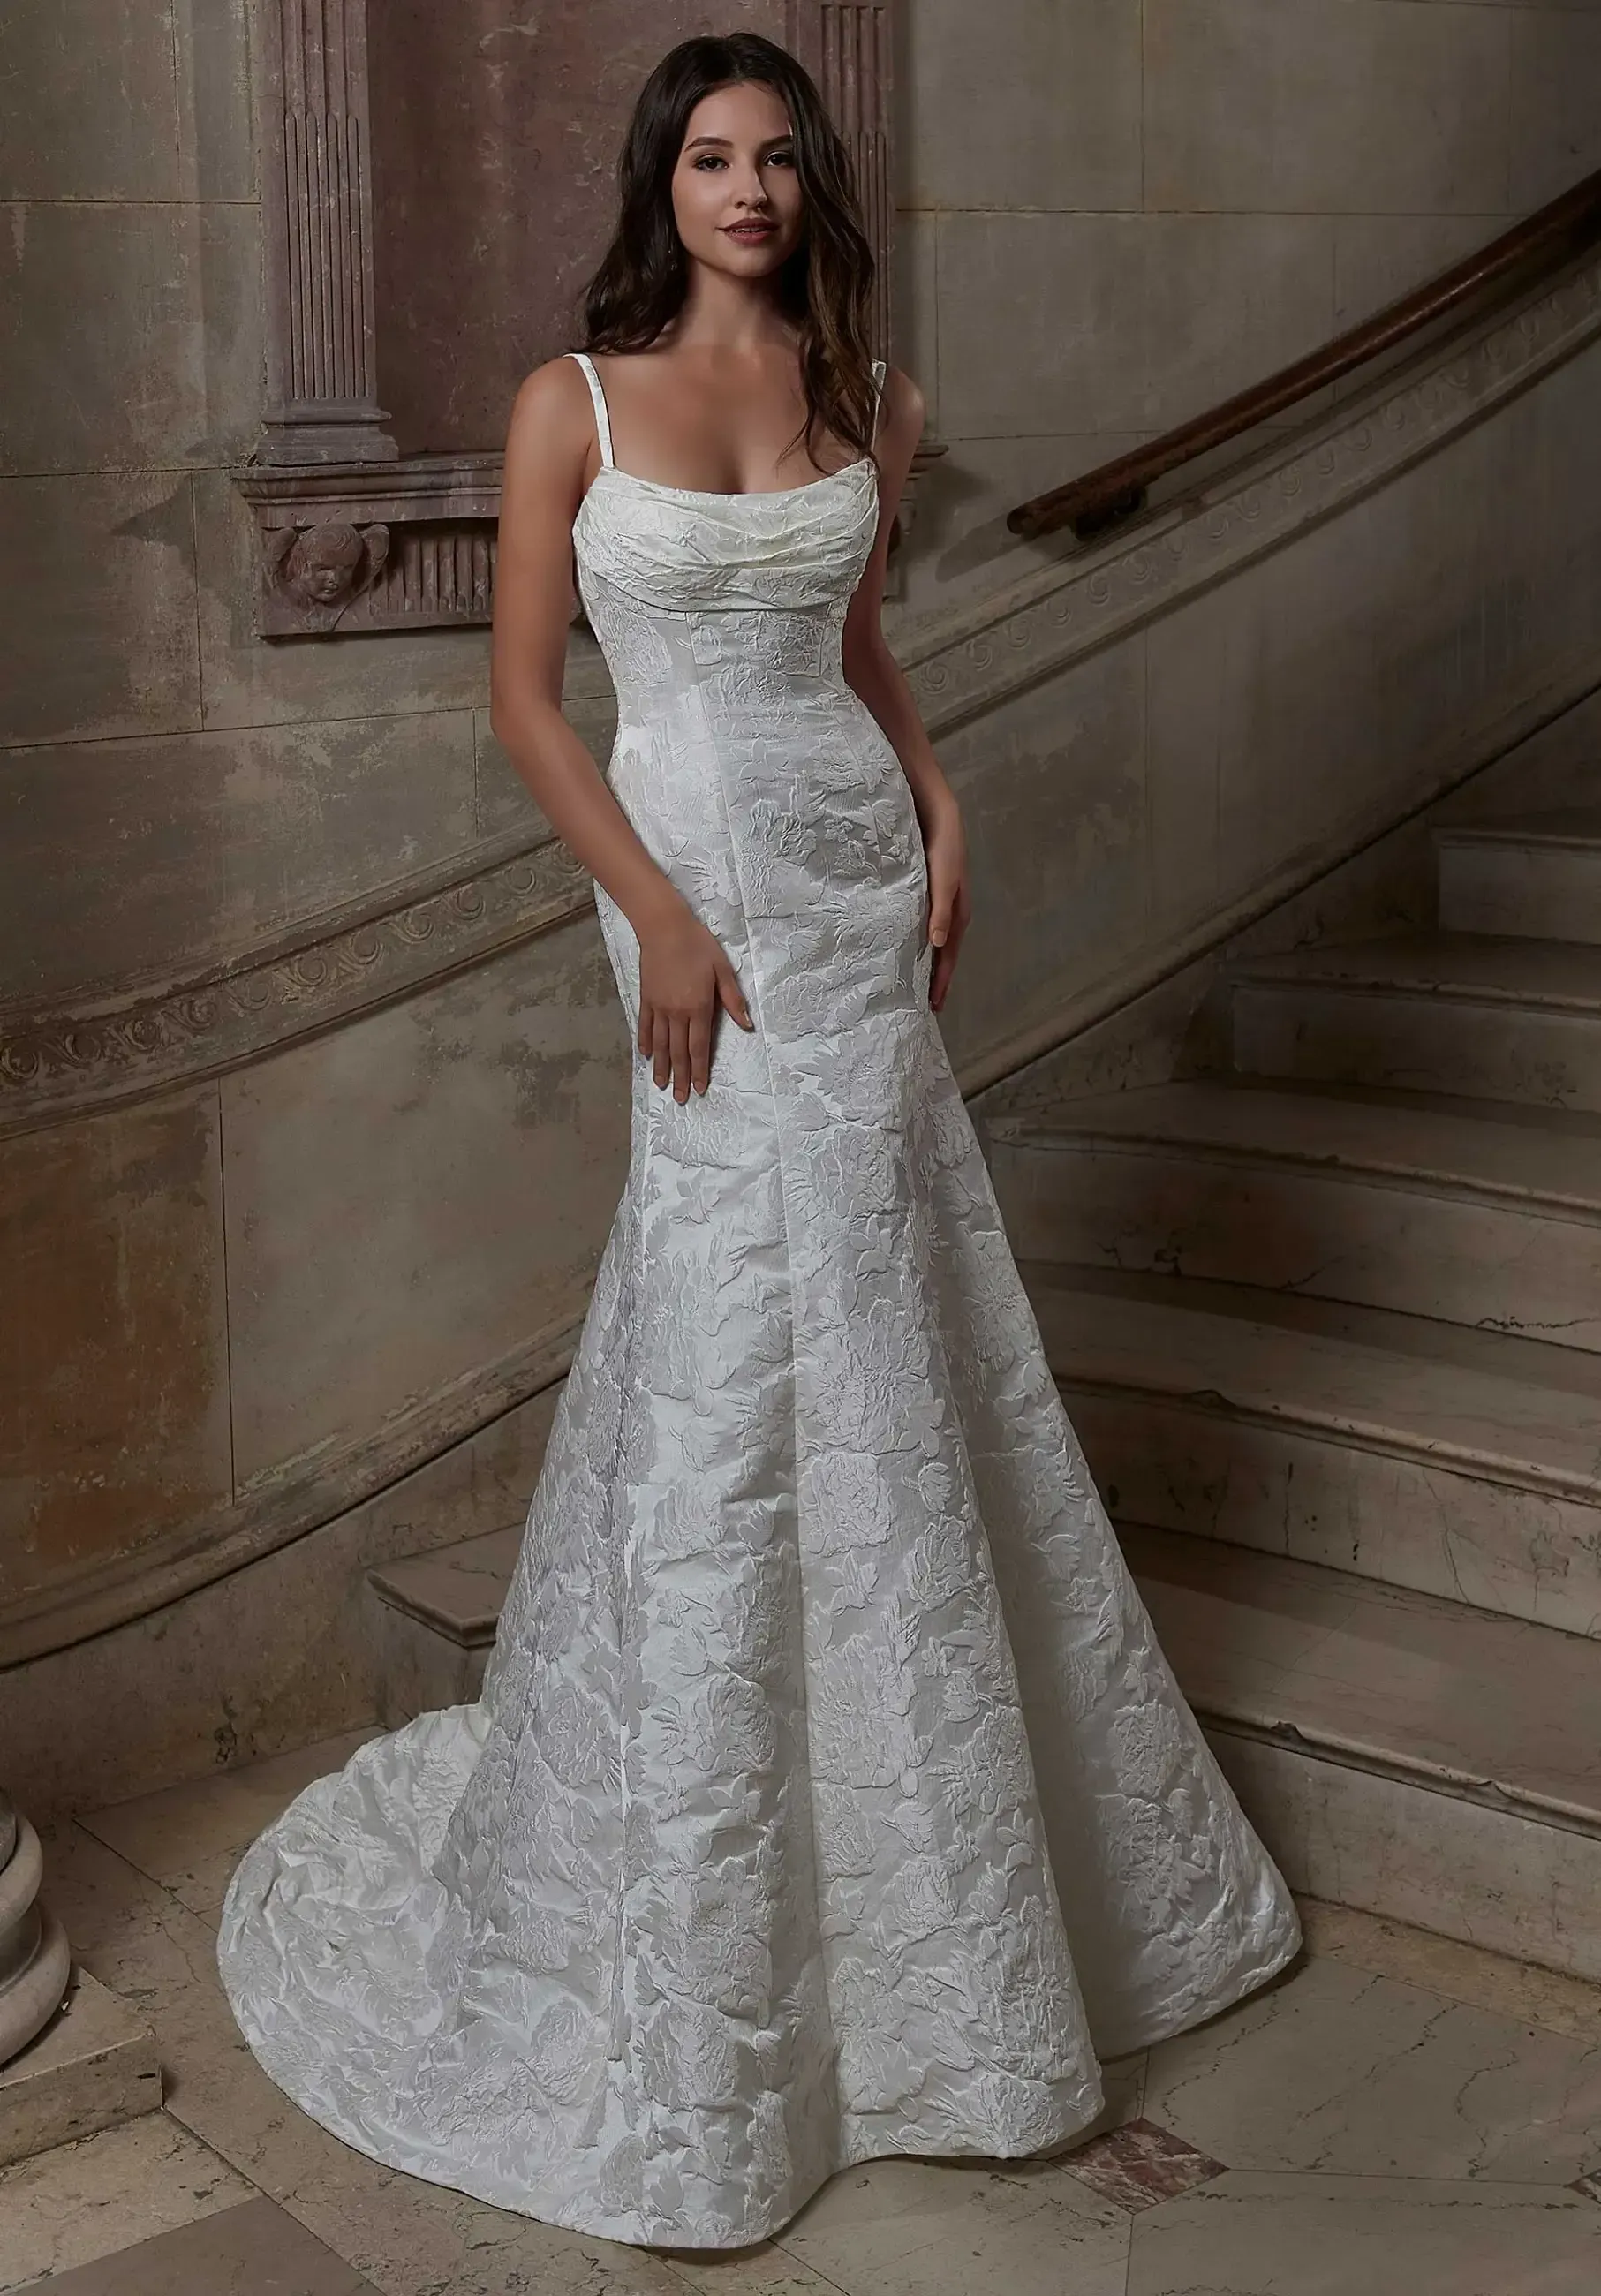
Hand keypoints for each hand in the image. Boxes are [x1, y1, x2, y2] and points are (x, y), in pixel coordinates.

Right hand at [636, 901, 753, 1099]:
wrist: (664, 928)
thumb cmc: (698, 946)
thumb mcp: (723, 970)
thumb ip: (733, 1000)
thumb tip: (747, 1025)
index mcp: (698, 1007)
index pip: (699, 1047)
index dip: (700, 1070)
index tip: (700, 1089)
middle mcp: (676, 1013)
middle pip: (678, 1052)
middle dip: (681, 1077)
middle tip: (681, 1099)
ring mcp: (658, 1007)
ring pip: (660, 1044)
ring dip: (662, 1067)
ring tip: (661, 1085)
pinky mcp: (646, 999)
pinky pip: (645, 1026)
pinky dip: (645, 1043)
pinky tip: (646, 1056)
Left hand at [921, 794, 970, 1012]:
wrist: (935, 810)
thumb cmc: (942, 844)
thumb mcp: (942, 877)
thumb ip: (939, 910)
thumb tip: (938, 945)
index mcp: (957, 912)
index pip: (949, 955)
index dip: (942, 981)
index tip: (934, 1007)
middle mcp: (948, 910)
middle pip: (943, 952)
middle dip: (936, 978)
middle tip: (924, 1005)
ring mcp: (936, 901)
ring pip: (932, 939)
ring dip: (925, 961)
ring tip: (913, 982)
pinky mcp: (923, 890)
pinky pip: (920, 923)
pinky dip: (915, 940)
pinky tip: (902, 944)